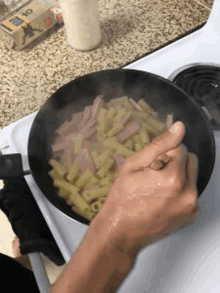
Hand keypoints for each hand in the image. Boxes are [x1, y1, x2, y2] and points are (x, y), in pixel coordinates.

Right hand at [92, 121, 198, 253]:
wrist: (120, 231)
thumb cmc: (122, 199)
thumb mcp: (133, 165)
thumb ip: (159, 145)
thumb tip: (179, 127)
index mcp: (173, 177)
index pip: (180, 147)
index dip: (164, 152)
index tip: (152, 164)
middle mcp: (187, 192)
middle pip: (190, 160)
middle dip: (175, 161)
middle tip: (154, 174)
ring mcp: (191, 206)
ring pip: (192, 175)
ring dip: (179, 175)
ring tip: (157, 187)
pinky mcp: (191, 215)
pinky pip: (191, 192)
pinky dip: (180, 190)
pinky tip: (163, 198)